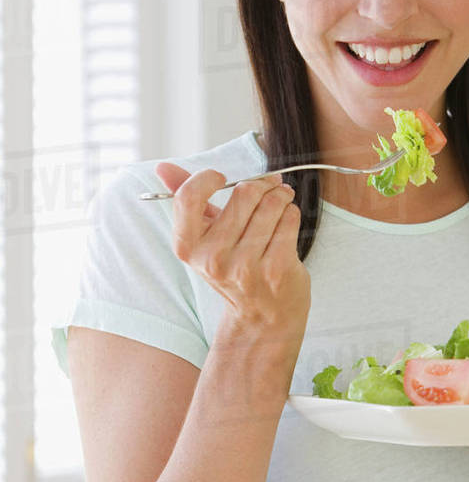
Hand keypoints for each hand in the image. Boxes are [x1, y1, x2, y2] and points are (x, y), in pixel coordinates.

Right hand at [154, 162, 310, 335]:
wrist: (262, 314)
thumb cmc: (233, 266)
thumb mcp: (204, 237)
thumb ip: (186, 200)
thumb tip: (163, 167)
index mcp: (187, 247)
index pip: (188, 197)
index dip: (207, 178)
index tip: (221, 178)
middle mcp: (213, 259)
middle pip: (244, 193)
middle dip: (262, 184)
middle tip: (269, 186)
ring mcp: (246, 266)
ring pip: (272, 204)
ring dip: (281, 196)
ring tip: (281, 200)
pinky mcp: (276, 269)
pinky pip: (289, 219)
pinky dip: (292, 213)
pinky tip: (287, 220)